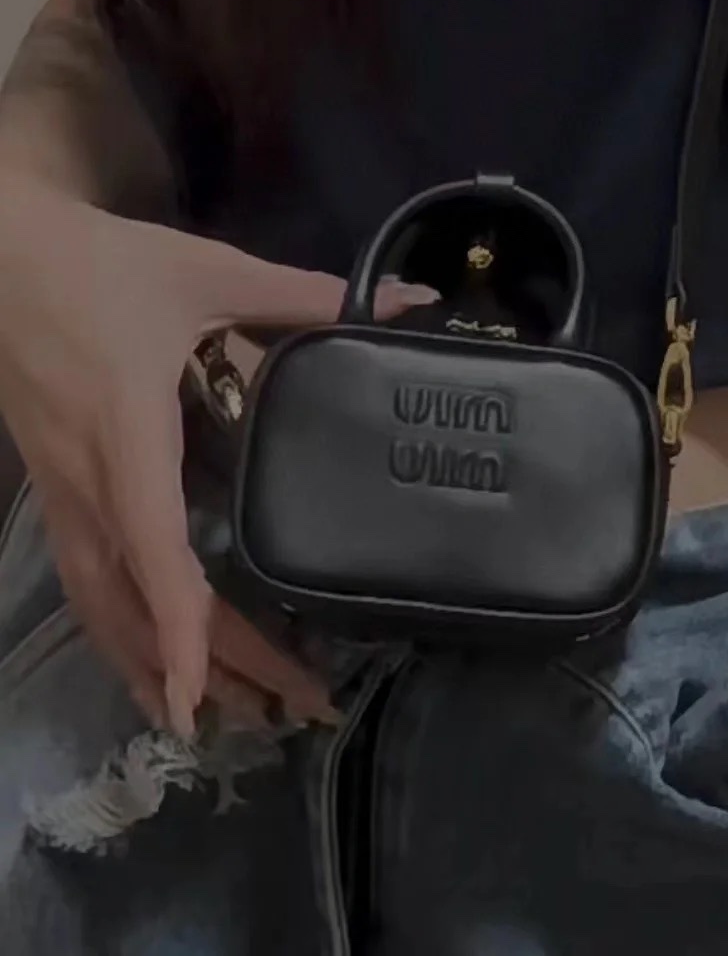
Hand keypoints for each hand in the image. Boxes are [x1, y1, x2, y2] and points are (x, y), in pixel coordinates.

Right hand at [0, 177, 435, 736]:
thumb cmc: (103, 268)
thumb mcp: (207, 271)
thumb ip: (306, 294)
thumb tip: (410, 302)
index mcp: (129, 435)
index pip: (152, 547)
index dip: (180, 625)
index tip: (205, 695)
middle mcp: (91, 484)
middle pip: (139, 603)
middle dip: (211, 669)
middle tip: (293, 711)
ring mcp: (65, 496)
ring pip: (104, 609)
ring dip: (162, 669)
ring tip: (234, 720)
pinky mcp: (57, 492)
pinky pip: (88, 587)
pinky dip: (124, 639)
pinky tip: (154, 669)